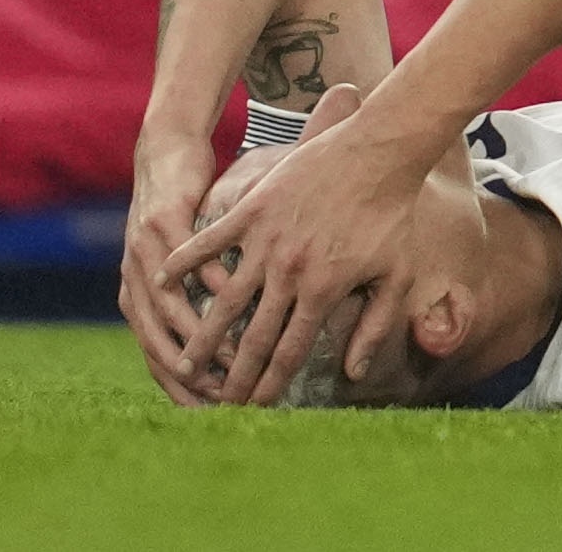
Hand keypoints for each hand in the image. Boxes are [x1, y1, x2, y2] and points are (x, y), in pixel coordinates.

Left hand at [120, 130, 217, 404]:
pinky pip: (188, 259)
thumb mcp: (183, 266)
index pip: (154, 358)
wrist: (164, 157)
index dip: (180, 388)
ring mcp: (143, 253)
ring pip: (170, 306)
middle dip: (190, 374)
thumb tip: (221, 346)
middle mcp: (134, 283)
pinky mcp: (162, 221)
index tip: (211, 410)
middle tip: (223, 395)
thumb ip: (194, 303)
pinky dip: (209, 280)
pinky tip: (237, 295)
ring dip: (202, 334)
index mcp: (138, 300)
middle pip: (157, 342)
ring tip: (235, 353)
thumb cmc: (181, 216)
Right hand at [155, 84, 428, 404]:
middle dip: (232, 375)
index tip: (253, 408)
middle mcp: (289, 271)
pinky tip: (165, 282)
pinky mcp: (253, 209)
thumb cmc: (393, 215)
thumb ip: (374, 326)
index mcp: (323, 290)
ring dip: (202, 335)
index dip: (269, 384)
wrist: (380, 153)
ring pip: (224, 298)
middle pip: (253, 336)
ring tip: (184, 362)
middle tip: (216, 402)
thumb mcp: (396, 276)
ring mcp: (267, 240)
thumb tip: (353, 374)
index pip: (290, 351)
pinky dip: (186, 261)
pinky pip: (210, 241)